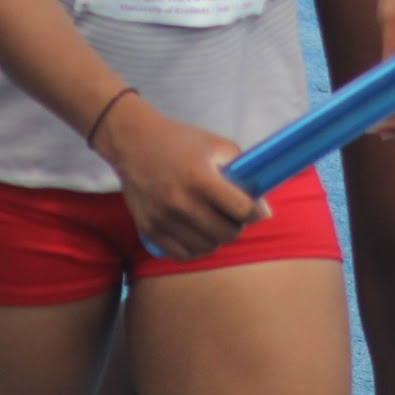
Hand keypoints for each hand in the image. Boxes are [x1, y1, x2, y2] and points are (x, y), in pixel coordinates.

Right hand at [91, 92, 267, 258]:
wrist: (133, 142)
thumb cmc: (179, 141)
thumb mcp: (214, 144)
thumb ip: (240, 169)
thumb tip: (261, 205)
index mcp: (199, 177)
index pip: (240, 208)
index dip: (254, 211)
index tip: (258, 210)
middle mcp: (180, 201)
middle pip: (226, 232)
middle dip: (237, 225)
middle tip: (235, 215)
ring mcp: (163, 218)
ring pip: (207, 247)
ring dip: (217, 237)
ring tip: (215, 221)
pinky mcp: (149, 230)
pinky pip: (183, 254)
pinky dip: (196, 247)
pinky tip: (198, 232)